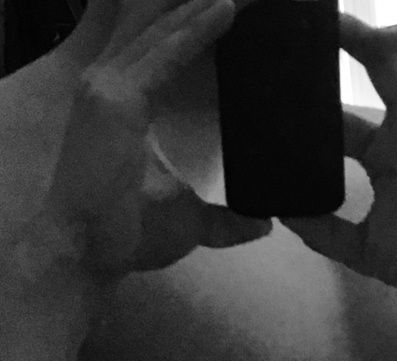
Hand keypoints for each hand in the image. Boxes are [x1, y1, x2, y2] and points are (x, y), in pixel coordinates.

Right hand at [45, 0, 269, 278]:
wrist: (84, 251)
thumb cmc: (126, 233)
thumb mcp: (187, 219)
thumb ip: (224, 219)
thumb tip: (262, 224)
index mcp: (123, 103)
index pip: (161, 50)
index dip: (193, 27)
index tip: (233, 9)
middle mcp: (109, 84)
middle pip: (160, 30)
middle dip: (199, 6)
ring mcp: (108, 86)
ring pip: (162, 30)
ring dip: (202, 7)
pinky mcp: (115, 97)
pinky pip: (164, 53)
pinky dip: (196, 30)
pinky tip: (226, 10)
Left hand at [281, 15, 396, 303]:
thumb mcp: (365, 251)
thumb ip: (325, 235)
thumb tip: (283, 216)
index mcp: (381, 154)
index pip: (341, 115)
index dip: (317, 94)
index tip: (289, 76)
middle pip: (382, 68)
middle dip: (358, 40)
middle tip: (329, 20)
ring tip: (381, 37)